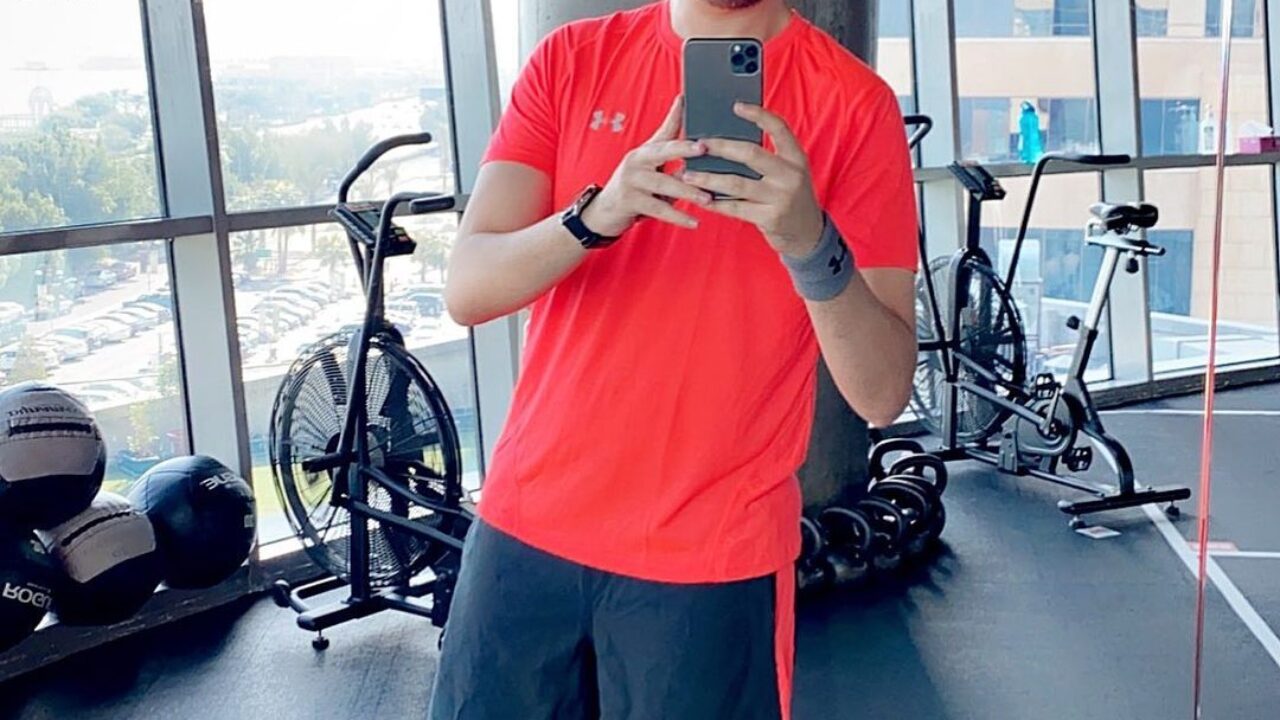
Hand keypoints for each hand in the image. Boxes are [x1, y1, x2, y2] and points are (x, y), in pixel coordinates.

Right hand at [582, 96, 714, 236]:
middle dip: (684, 149)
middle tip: (704, 148)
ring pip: (664, 183)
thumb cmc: (636, 187)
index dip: (676, 117)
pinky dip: (677, 217)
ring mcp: (631, 180)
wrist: (604, 211)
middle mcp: (636, 160)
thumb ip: (671, 153)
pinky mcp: (629, 201)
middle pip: (663, 152)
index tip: (688, 103)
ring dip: (688, 191)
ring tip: (708, 198)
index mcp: (645, 151)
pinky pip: (658, 209)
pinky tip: (694, 222)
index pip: (664, 131)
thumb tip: (700, 142)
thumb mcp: (650, 167)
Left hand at [681, 103, 823, 256]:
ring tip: (688, 175)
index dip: (758, 115)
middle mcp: (791, 175)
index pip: (779, 128)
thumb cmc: (789, 196)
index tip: (736, 106)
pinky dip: (715, 203)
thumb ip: (768, 158)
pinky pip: (735, 208)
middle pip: (751, 154)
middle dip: (721, 147)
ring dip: (708, 178)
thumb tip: (726, 142)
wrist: (807, 232)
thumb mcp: (789, 173)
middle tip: (698, 144)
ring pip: (736, 183)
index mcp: (796, 158)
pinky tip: (700, 199)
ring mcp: (780, 197)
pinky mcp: (769, 218)